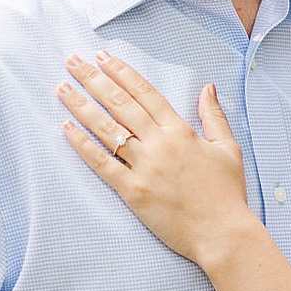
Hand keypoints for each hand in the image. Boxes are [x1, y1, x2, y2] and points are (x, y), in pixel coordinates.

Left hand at [59, 51, 252, 264]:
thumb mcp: (228, 149)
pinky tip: (66, 128)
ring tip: (62, 88)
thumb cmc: (227, 194)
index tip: (103, 57)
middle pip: (120, 104)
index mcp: (181, 131)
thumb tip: (208, 87)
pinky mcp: (133, 192)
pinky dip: (83, 145)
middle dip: (94, 79)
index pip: (145, 93)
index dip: (122, 72)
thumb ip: (214, 116)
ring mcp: (145, 167)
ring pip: (107, 129)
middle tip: (72, 61)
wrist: (222, 233)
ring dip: (82, 106)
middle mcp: (160, 144)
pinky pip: (102, 164)